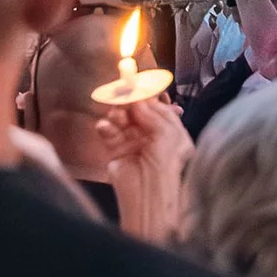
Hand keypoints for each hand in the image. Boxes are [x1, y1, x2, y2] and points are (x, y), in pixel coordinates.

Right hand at [97, 89, 191, 242]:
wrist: (148, 195)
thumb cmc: (165, 165)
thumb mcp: (166, 134)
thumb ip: (152, 113)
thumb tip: (138, 97)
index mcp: (172, 132)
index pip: (158, 107)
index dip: (147, 95)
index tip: (136, 81)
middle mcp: (154, 136)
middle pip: (138, 112)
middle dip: (130, 103)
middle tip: (121, 93)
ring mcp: (135, 144)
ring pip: (122, 121)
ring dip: (117, 115)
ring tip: (115, 115)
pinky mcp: (117, 152)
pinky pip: (110, 134)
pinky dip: (107, 128)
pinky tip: (105, 126)